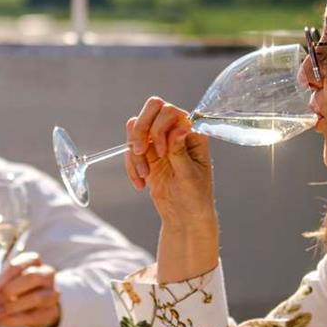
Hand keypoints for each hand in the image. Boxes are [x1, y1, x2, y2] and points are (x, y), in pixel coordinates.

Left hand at [0, 251, 60, 326]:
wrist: (38, 307)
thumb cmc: (17, 289)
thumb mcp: (1, 281)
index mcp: (32, 262)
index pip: (19, 264)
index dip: (2, 276)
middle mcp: (46, 275)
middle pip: (31, 277)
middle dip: (10, 289)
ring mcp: (52, 293)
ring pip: (37, 298)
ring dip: (13, 306)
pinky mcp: (51, 312)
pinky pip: (35, 316)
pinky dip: (16, 320)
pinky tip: (2, 320)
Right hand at [126, 97, 220, 282]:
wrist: (184, 217)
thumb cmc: (195, 196)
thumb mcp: (190, 175)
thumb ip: (181, 151)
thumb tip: (181, 127)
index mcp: (192, 133)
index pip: (171, 111)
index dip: (160, 127)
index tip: (161, 153)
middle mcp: (175, 132)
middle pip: (152, 109)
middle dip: (141, 129)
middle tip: (140, 151)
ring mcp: (159, 141)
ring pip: (136, 128)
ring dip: (134, 152)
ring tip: (142, 174)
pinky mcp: (147, 154)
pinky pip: (130, 149)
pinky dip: (130, 166)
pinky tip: (140, 184)